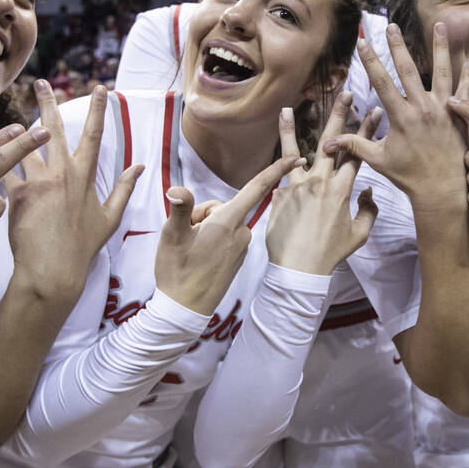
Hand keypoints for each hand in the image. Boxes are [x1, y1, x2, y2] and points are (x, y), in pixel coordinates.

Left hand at [4, 81, 143, 301]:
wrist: (52, 271)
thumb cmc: (83, 246)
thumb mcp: (110, 217)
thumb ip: (125, 188)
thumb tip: (139, 167)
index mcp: (85, 176)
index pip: (95, 135)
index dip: (99, 109)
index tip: (101, 88)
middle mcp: (61, 173)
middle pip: (53, 128)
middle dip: (48, 101)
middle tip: (40, 82)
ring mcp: (37, 182)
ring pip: (24, 145)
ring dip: (17, 131)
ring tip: (8, 118)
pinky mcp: (16, 195)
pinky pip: (4, 170)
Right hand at [155, 155, 302, 314]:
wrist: (186, 310)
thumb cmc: (177, 272)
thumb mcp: (172, 236)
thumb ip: (179, 209)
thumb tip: (177, 190)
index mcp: (228, 223)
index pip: (256, 189)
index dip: (277, 170)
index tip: (297, 158)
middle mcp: (240, 233)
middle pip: (225, 206)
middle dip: (203, 213)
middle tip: (186, 234)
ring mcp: (241, 247)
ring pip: (224, 222)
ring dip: (206, 228)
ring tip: (192, 249)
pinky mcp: (238, 258)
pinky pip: (226, 237)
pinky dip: (212, 240)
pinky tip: (200, 256)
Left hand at [267, 93, 379, 274]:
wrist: (299, 268)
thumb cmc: (331, 254)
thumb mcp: (359, 234)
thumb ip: (368, 210)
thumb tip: (367, 191)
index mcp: (342, 189)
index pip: (358, 153)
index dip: (368, 131)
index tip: (375, 112)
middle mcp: (320, 181)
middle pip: (332, 141)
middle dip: (340, 115)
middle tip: (345, 93)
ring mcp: (297, 185)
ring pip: (294, 151)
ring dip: (289, 128)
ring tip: (285, 109)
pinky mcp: (279, 194)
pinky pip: (281, 176)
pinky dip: (282, 167)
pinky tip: (280, 156)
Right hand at [322, 23, 468, 204]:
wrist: (443, 190)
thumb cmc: (410, 176)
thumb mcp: (379, 160)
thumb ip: (354, 146)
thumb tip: (326, 143)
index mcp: (401, 117)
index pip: (381, 82)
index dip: (370, 60)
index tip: (362, 41)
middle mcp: (422, 108)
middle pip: (408, 70)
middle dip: (397, 46)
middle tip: (391, 27)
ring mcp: (444, 110)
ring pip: (441, 72)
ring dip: (439, 47)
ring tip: (438, 25)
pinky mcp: (460, 115)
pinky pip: (465, 90)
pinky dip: (466, 73)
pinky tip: (468, 58)